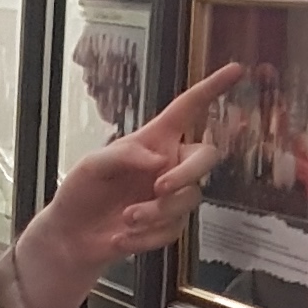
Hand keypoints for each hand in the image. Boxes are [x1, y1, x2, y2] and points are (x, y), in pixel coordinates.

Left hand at [13, 66, 235, 307]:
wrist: (72, 237)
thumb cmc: (81, 192)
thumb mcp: (92, 166)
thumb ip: (123, 156)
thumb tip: (160, 159)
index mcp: (154, 139)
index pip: (188, 109)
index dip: (211, 89)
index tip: (236, 69)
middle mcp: (169, 163)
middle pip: (206, 156)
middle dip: (187, 173)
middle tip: (160, 188)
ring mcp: (172, 195)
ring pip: (188, 199)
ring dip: (156, 212)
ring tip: (126, 218)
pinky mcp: (169, 225)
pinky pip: (174, 230)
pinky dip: (147, 236)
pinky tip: (122, 237)